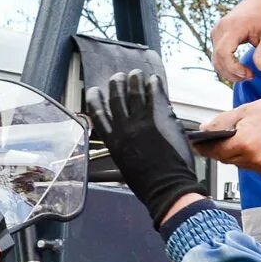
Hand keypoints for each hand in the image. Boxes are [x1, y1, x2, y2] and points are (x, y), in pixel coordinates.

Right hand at [85, 68, 204, 228]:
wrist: (167, 187)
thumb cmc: (146, 184)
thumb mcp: (124, 167)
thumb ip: (122, 151)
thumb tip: (122, 143)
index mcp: (113, 142)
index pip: (98, 115)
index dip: (95, 100)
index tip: (94, 91)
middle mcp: (124, 129)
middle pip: (116, 99)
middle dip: (116, 84)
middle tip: (118, 77)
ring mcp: (141, 123)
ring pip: (134, 93)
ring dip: (134, 80)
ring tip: (135, 74)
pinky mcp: (159, 120)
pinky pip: (154, 96)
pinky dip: (153, 86)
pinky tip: (154, 80)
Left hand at [199, 91, 260, 174]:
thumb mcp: (244, 111)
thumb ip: (221, 122)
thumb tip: (205, 128)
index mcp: (244, 143)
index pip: (216, 151)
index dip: (205, 148)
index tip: (198, 146)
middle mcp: (254, 159)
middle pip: (226, 160)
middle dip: (219, 151)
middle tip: (215, 141)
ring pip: (240, 165)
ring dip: (235, 155)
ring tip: (238, 142)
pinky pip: (254, 167)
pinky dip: (249, 159)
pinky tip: (252, 148)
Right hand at [212, 0, 260, 82]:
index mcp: (234, 26)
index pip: (224, 52)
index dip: (233, 68)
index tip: (250, 74)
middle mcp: (221, 28)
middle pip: (217, 58)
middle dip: (232, 73)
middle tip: (250, 76)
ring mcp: (217, 31)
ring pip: (215, 58)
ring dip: (228, 71)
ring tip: (247, 74)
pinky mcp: (217, 35)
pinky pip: (216, 54)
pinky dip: (226, 65)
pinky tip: (240, 68)